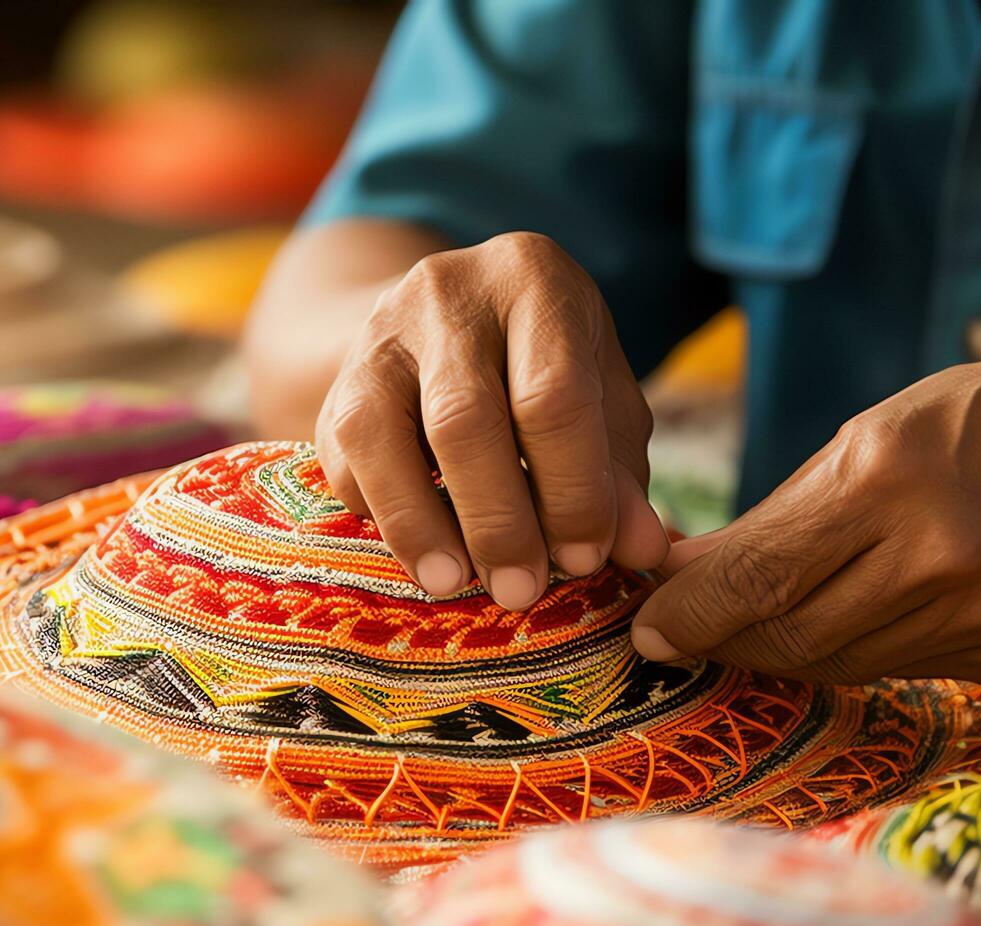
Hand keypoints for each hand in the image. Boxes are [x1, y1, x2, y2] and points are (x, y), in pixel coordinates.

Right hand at [316, 231, 668, 609]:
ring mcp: (379, 333)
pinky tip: (422, 548)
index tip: (583, 560)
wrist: (445, 324)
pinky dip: (382, 512)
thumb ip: (619, 471)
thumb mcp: (600, 399)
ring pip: (381, 432)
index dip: (570, 489)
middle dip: (496, 520)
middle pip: (463, 417)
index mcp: (535, 280)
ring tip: (454, 584)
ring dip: (420, 524)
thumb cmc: (544, 368)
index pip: (553, 394)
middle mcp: (448, 292)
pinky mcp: (336, 382)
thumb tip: (644, 549)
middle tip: (520, 591)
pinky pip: (344, 456)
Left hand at [632, 329, 980, 683]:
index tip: (648, 628)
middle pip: (792, 634)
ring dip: (778, 651)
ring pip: (840, 664)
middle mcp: (938, 558)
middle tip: (678, 634)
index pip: (761, 575)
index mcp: (891, 479)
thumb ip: (785, 510)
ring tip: (742, 629)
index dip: (693, 612)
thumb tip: (691, 568)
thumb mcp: (878, 430)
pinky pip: (900, 669)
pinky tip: (831, 628)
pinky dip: (850, 654)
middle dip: (722, 639)